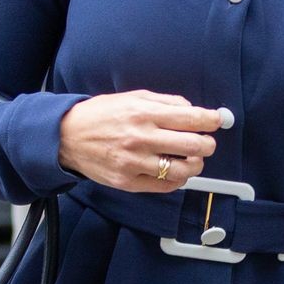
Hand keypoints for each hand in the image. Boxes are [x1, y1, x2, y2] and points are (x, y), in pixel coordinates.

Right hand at [56, 91, 220, 192]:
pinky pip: (165, 186)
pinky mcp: (128, 182)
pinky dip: (177, 179)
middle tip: (207, 142)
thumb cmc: (100, 115)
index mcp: (144, 113)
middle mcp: (141, 138)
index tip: (217, 121)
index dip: (212, 120)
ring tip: (193, 159)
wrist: (66, 137)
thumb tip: (193, 109)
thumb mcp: (132, 97)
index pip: (191, 118)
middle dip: (208, 144)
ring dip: (195, 164)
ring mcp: (135, 163)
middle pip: (194, 145)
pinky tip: (175, 171)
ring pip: (183, 169)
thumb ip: (165, 102)